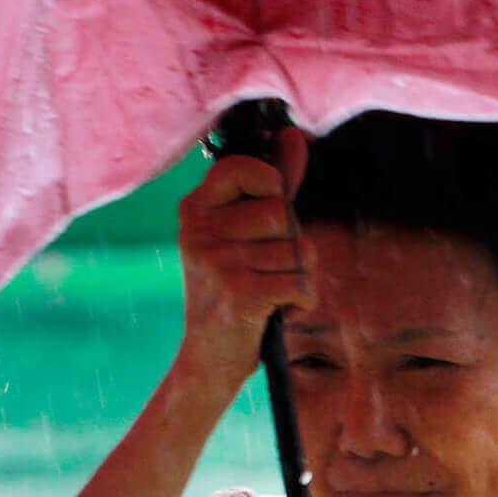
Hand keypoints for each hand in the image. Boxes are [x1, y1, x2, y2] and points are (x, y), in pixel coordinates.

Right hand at [174, 127, 313, 388]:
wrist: (207, 359)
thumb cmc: (232, 291)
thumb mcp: (242, 236)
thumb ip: (271, 187)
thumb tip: (295, 137)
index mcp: (194, 211)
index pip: (242, 167)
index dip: (271, 183)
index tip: (272, 205)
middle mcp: (199, 232)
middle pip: (282, 213)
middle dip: (292, 244)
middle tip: (268, 269)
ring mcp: (217, 262)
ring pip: (298, 250)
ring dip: (299, 276)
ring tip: (270, 292)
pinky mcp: (239, 293)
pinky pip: (302, 282)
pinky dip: (303, 300)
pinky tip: (280, 310)